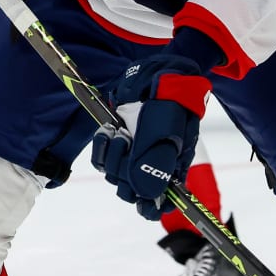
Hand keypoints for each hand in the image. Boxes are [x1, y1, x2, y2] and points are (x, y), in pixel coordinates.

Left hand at [89, 52, 210, 218]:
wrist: (156, 69)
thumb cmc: (169, 96)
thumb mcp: (165, 127)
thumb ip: (154, 162)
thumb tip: (146, 195)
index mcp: (173, 166)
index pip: (163, 202)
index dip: (152, 207)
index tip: (144, 204)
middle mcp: (153, 164)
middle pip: (134, 192)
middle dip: (126, 173)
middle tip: (128, 144)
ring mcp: (134, 154)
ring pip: (116, 176)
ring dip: (113, 156)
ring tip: (121, 133)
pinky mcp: (117, 142)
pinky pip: (102, 159)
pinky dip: (102, 147)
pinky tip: (110, 130)